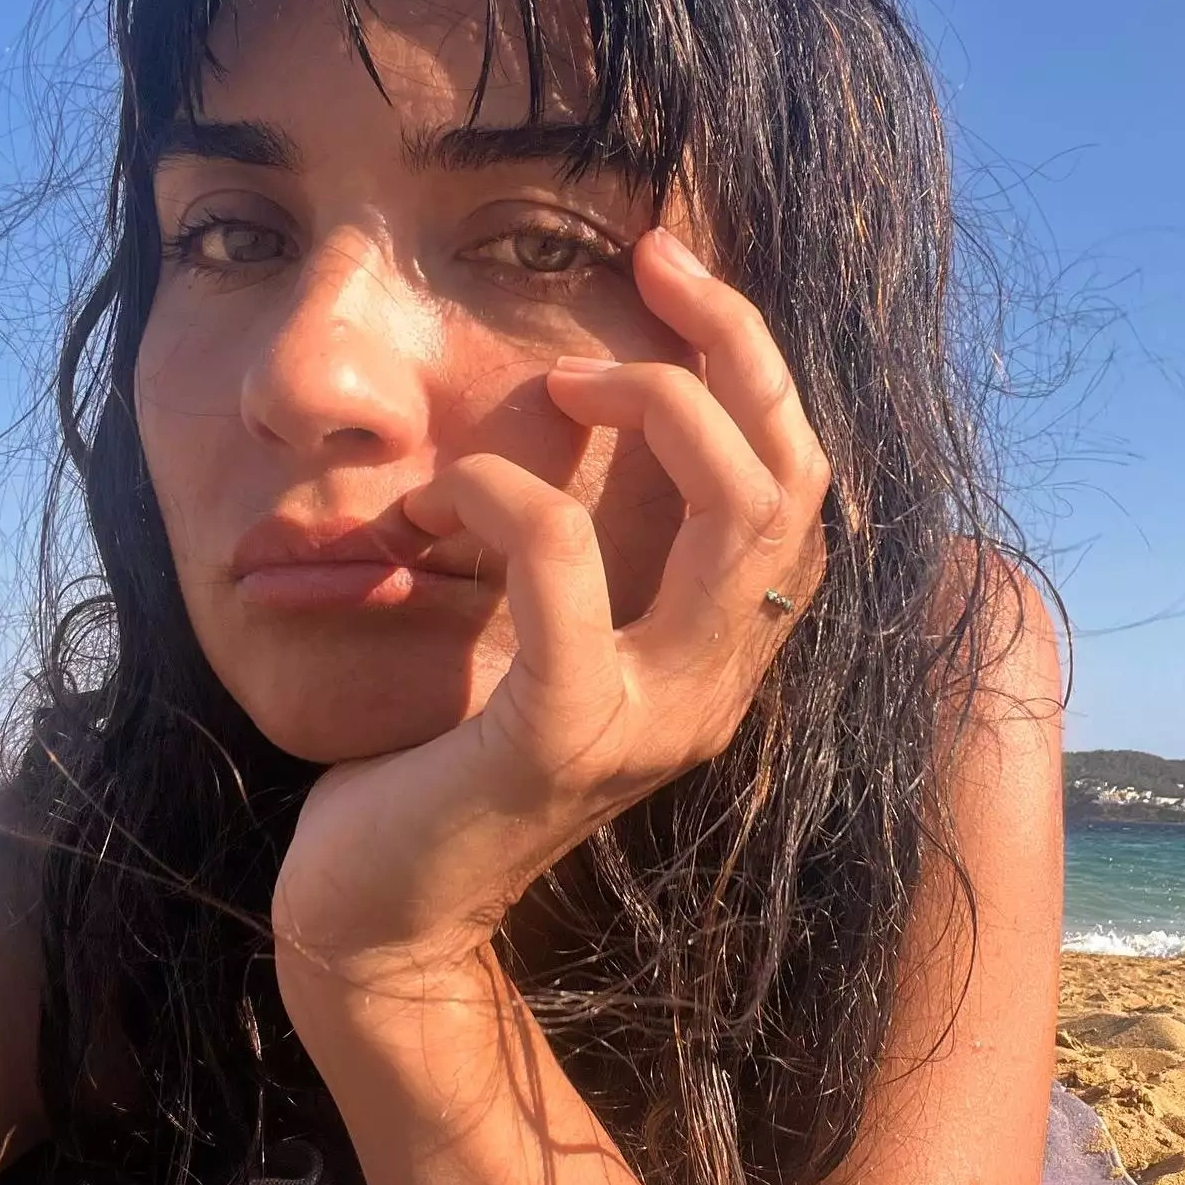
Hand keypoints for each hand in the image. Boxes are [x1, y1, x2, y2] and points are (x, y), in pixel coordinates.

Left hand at [270, 227, 829, 1007]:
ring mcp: (656, 717)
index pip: (802, 492)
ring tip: (560, 376)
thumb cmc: (441, 763)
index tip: (677, 275)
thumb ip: (592, 556)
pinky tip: (438, 494)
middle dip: (739, 346)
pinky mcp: (564, 736)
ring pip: (735, 515)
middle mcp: (715, 687)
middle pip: (798, 482)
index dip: (763, 367)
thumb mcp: (539, 640)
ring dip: (655, 404)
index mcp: (717, 658)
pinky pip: (566, 566)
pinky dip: (507, 492)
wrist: (381, 917)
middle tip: (652, 267)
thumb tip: (583, 404)